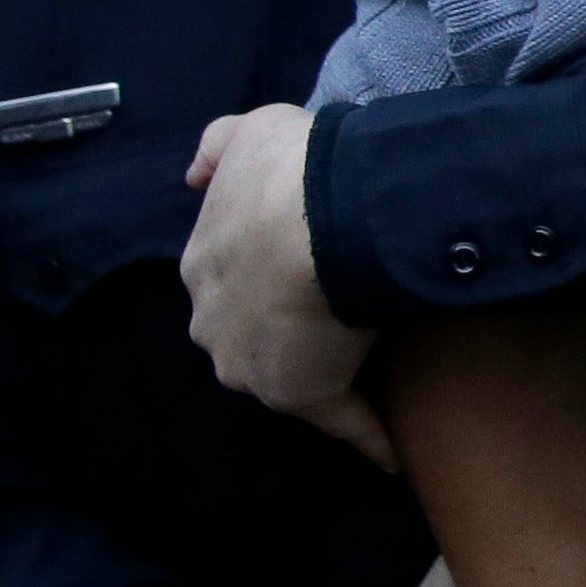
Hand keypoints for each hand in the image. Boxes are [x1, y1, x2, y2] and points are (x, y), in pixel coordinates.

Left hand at [182, 102, 388, 466]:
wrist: (319, 220)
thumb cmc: (287, 173)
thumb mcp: (248, 131)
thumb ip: (217, 147)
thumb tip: (195, 178)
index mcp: (203, 266)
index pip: (231, 277)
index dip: (266, 270)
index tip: (303, 262)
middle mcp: (213, 325)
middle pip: (248, 334)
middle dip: (278, 328)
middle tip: (335, 308)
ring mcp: (254, 368)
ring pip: (286, 375)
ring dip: (318, 373)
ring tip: (367, 363)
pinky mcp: (304, 396)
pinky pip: (343, 421)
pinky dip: (367, 436)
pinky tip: (391, 454)